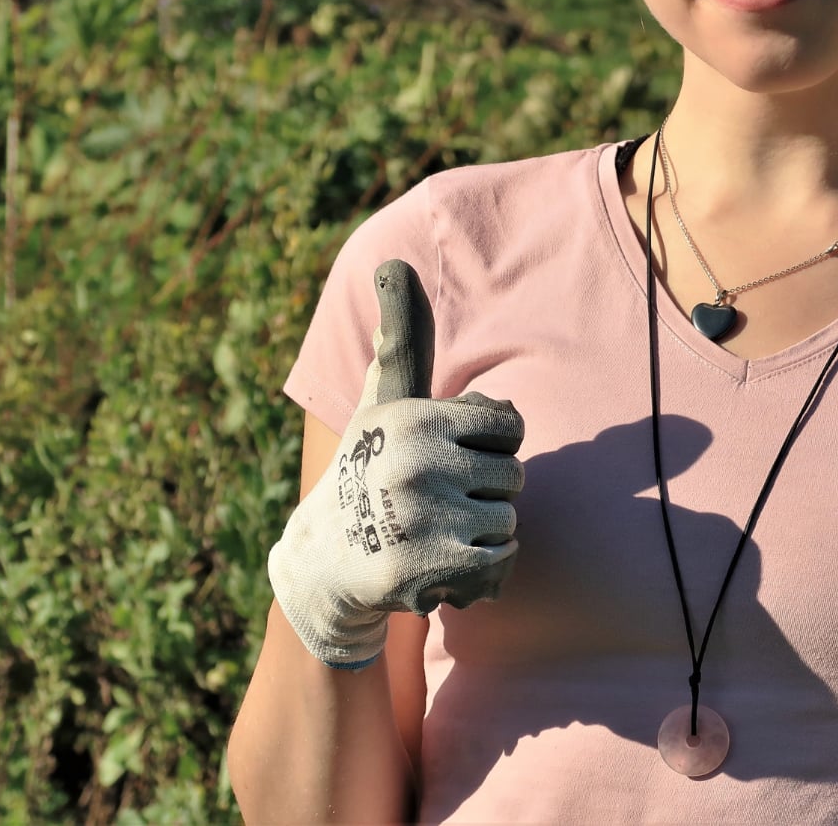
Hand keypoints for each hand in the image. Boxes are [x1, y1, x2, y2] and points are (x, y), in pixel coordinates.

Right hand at [268, 258, 525, 667]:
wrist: (324, 563)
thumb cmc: (368, 469)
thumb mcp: (383, 402)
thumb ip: (401, 340)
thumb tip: (392, 265)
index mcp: (415, 416)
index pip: (511, 427)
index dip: (490, 446)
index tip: (450, 457)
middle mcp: (416, 462)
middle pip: (512, 477)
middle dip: (482, 492)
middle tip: (432, 502)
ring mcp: (422, 518)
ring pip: (509, 521)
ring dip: (480, 533)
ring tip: (431, 532)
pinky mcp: (429, 570)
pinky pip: (504, 562)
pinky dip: (484, 572)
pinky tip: (440, 566)